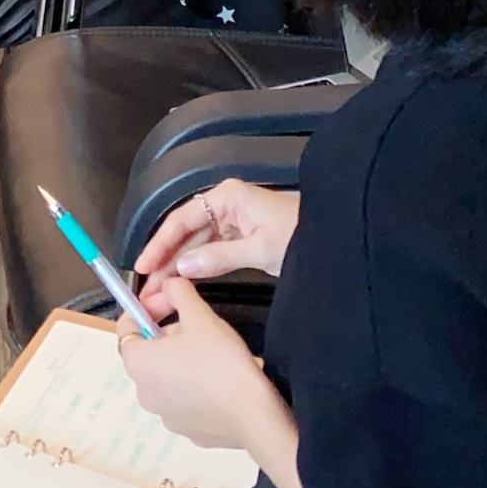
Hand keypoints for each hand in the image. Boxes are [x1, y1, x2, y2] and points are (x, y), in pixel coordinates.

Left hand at [116, 272, 288, 457]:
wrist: (256, 417)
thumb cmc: (221, 362)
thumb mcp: (201, 317)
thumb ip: (179, 294)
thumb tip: (170, 284)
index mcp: (137, 362)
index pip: (127, 328)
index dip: (146, 310)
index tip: (169, 303)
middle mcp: (142, 392)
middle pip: (148, 353)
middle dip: (169, 337)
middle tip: (199, 330)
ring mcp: (164, 416)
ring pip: (168, 379)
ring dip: (183, 364)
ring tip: (215, 357)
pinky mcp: (189, 432)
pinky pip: (187, 403)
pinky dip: (198, 391)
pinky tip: (222, 385)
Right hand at [136, 178, 299, 283]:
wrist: (343, 240)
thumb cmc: (304, 237)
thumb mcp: (261, 250)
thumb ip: (218, 258)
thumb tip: (182, 268)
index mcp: (227, 197)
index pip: (182, 220)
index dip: (160, 244)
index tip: (143, 267)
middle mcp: (226, 205)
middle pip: (186, 232)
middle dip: (166, 260)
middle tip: (148, 287)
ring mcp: (236, 220)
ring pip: (197, 244)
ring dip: (180, 266)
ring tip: (160, 290)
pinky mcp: (245, 236)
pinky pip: (213, 250)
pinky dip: (199, 266)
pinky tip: (185, 280)